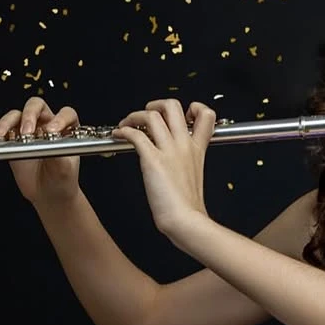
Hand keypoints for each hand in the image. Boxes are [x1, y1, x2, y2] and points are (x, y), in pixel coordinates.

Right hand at [0, 97, 82, 207]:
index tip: (52, 131)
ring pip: (15, 116)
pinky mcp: (11, 140)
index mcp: (65, 128)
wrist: (48, 193)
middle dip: (29, 116)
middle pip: (36, 107)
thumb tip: (54, 142)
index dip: (60, 119)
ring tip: (0, 136)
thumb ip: (61, 154)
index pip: (65, 114)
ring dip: (5, 123)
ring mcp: (27, 131)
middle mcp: (46, 125)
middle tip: (26, 132)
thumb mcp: (66, 169)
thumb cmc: (61, 178)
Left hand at [114, 98, 214, 238]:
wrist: (186, 220)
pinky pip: (135, 135)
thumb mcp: (195, 178)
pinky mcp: (153, 160)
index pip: (206, 115)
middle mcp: (183, 144)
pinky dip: (123, 130)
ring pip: (151, 115)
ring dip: (134, 116)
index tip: (182, 116)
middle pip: (173, 105)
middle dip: (156, 104)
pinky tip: (118, 135)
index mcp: (197, 149)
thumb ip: (187, 165)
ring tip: (126, 124)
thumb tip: (175, 163)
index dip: (194, 108)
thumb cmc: (188, 207)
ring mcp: (169, 150)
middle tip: (147, 115)